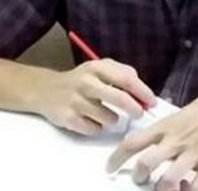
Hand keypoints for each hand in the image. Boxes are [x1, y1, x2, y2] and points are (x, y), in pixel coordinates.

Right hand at [35, 58, 155, 135]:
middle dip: (134, 109)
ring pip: (109, 118)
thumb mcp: (100, 68)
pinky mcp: (68, 118)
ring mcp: (76, 101)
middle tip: (138, 113)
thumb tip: (143, 94)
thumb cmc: (82, 80)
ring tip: (105, 113)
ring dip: (112, 119)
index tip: (151, 101)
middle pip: (120, 99)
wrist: (46, 90)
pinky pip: (95, 129)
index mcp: (96, 67)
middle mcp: (85, 82)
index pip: (126, 79)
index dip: (143, 92)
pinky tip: (91, 119)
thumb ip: (122, 75)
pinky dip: (97, 127)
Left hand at [107, 80, 197, 190]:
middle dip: (138, 177)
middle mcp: (175, 141)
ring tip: (162, 189)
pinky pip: (197, 186)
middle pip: (147, 163)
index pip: (133, 142)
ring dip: (161, 189)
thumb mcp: (178, 115)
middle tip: (139, 180)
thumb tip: (146, 142)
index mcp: (165, 127)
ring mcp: (193, 153)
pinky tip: (185, 188)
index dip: (117, 157)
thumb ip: (163, 130)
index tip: (109, 168)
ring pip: (168, 180)